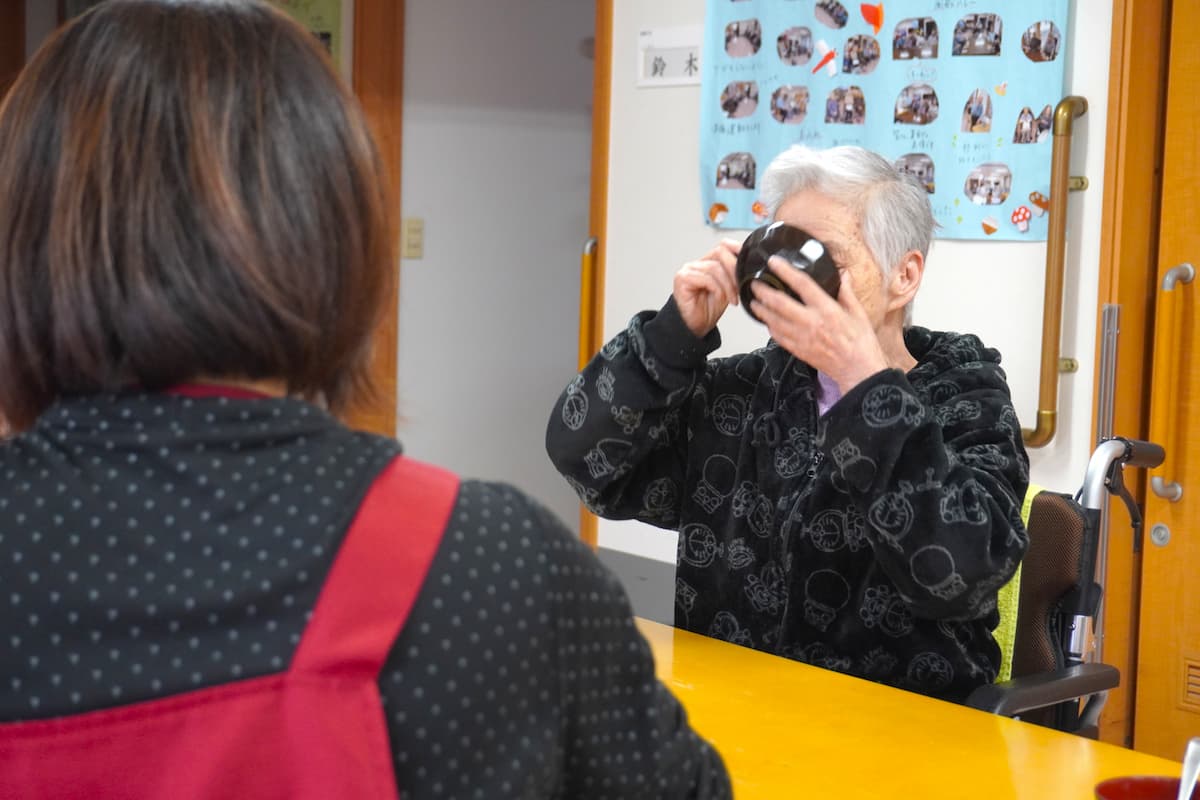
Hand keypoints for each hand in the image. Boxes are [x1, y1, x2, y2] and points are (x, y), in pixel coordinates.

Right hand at [672, 239, 740, 337]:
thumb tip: (748, 266)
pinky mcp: (682, 279)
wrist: (696, 327)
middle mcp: (697, 264)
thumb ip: (734, 275)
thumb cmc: (709, 309)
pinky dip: (718, 289)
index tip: (748, 260)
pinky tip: (721, 298)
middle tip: (741, 286)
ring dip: (728, 284)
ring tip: (732, 298)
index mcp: (707, 263)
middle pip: (720, 252)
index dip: (736, 249)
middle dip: (734, 269)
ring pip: (715, 267)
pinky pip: (707, 278)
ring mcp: (688, 270)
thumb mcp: (728, 288)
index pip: (723, 246)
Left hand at [749, 256, 887, 393]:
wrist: (858, 369)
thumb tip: (843, 274)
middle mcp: (811, 322)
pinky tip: (767, 322)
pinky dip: (770, 327)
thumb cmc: (861, 342)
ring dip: (761, 310)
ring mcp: (802, 337)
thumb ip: (847, 292)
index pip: (802, 284)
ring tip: (753, 302)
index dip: (785, 271)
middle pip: (779, 303)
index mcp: (827, 309)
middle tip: (754, 284)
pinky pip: (777, 337)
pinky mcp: (798, 350)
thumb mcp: (858, 313)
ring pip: (773, 320)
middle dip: (763, 292)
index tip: (774, 262)